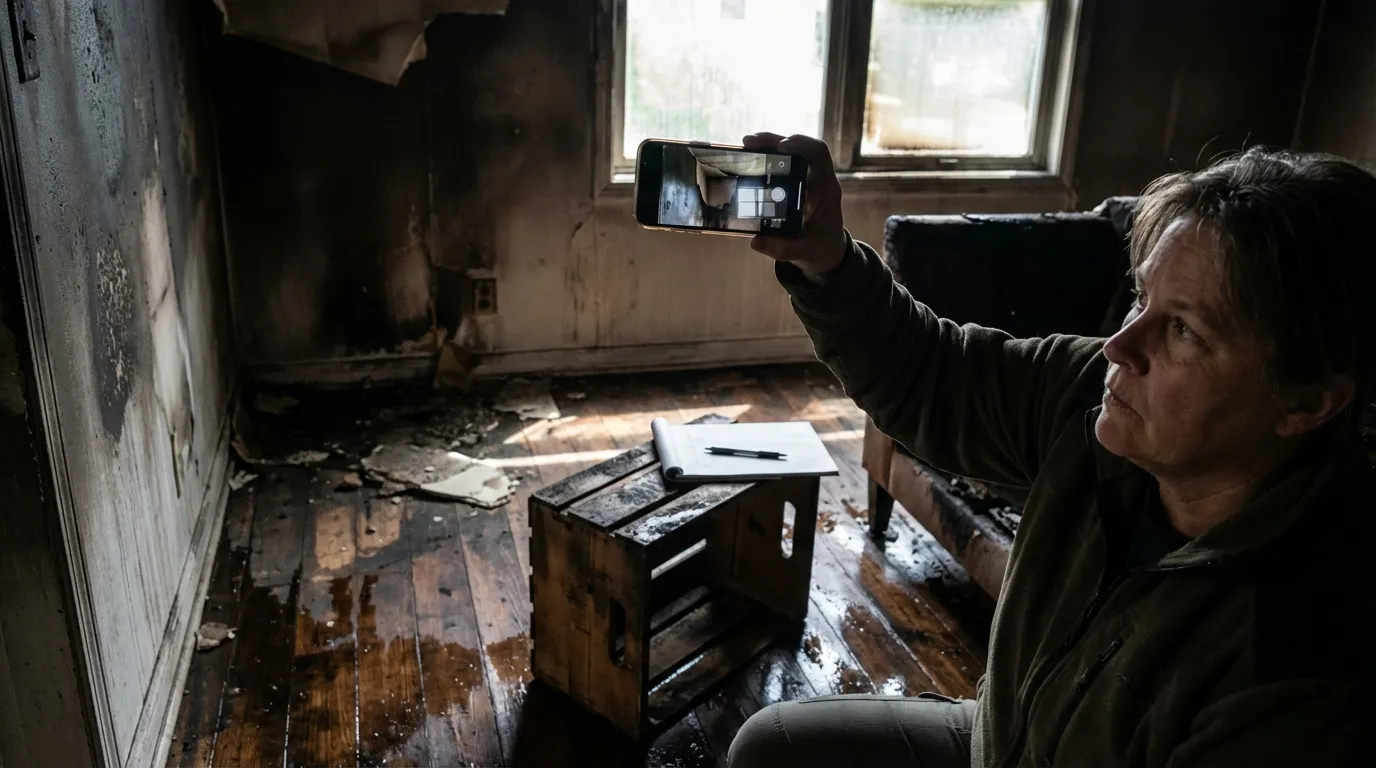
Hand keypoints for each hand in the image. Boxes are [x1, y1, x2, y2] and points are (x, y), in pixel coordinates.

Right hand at [743, 133, 846, 276]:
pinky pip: (780, 165)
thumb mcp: (805, 253)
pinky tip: (747, 158)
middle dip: (775, 140)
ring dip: (767, 146)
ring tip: (745, 145)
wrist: (826, 252)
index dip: (803, 144)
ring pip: (788, 153)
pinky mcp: (793, 185)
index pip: (819, 154)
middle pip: (799, 147)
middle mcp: (816, 178)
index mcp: (826, 189)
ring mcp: (804, 180)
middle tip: (750, 142)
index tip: (782, 145)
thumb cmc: (821, 249)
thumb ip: (783, 249)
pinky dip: (765, 159)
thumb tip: (756, 241)